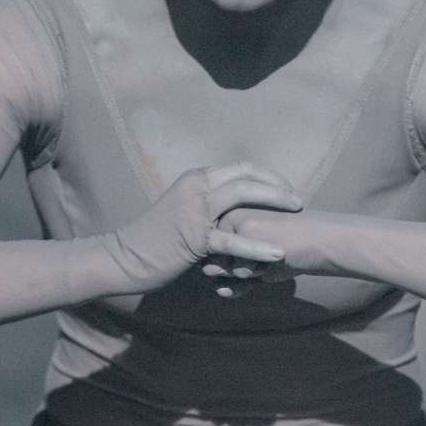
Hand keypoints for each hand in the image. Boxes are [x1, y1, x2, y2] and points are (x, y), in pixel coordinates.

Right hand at [102, 162, 300, 292]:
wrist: (126, 258)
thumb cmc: (156, 239)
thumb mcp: (183, 211)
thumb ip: (208, 204)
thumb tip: (235, 207)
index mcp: (196, 179)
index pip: (241, 167)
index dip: (268, 176)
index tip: (287, 188)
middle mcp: (197, 187)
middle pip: (246, 175)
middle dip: (278, 186)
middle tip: (299, 200)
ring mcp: (194, 210)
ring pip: (242, 194)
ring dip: (274, 201)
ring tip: (297, 214)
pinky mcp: (194, 237)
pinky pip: (232, 239)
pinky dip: (257, 245)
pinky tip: (277, 253)